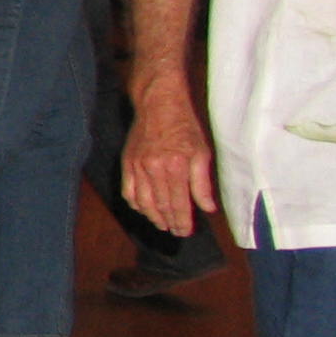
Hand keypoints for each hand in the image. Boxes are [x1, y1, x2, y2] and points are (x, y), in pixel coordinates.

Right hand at [123, 82, 217, 237]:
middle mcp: (154, 169)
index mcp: (175, 167)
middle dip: (169, 222)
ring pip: (143, 202)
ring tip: (161, 224)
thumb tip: (207, 208)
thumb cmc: (184, 126)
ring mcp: (137, 166)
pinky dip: (135, 203)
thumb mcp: (201, 152)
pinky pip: (128, 190)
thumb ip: (202, 183)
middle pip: (161, 205)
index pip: (178, 203)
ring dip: (152, 216)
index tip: (186, 231)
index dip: (182, 221)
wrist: (158, 104)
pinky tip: (143, 209)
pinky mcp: (127, 162)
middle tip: (176, 232)